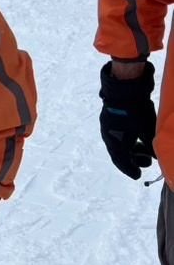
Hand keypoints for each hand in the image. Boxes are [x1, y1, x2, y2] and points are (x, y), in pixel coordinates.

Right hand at [99, 61, 156, 179]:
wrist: (124, 89)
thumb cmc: (136, 112)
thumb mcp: (147, 130)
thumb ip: (151, 145)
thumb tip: (156, 156)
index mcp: (115, 142)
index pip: (121, 162)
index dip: (130, 170)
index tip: (138, 176)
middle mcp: (109, 137)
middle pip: (120, 153)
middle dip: (133, 159)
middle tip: (146, 163)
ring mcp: (108, 127)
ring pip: (120, 143)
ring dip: (132, 148)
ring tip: (144, 149)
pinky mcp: (111, 118)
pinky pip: (119, 134)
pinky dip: (128, 139)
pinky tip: (136, 136)